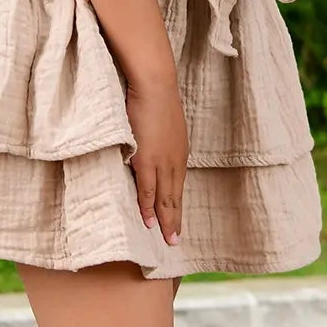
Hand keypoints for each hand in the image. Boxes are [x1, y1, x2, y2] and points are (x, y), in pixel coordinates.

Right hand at [124, 71, 187, 245]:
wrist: (155, 85)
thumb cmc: (155, 99)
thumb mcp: (163, 125)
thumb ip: (159, 140)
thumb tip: (150, 147)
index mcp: (179, 153)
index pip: (177, 186)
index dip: (176, 205)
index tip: (176, 221)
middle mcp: (174, 161)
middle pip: (175, 197)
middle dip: (175, 220)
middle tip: (175, 241)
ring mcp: (162, 162)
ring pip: (165, 198)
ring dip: (166, 220)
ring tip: (167, 239)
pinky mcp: (147, 159)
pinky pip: (147, 190)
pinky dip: (148, 207)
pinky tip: (149, 222)